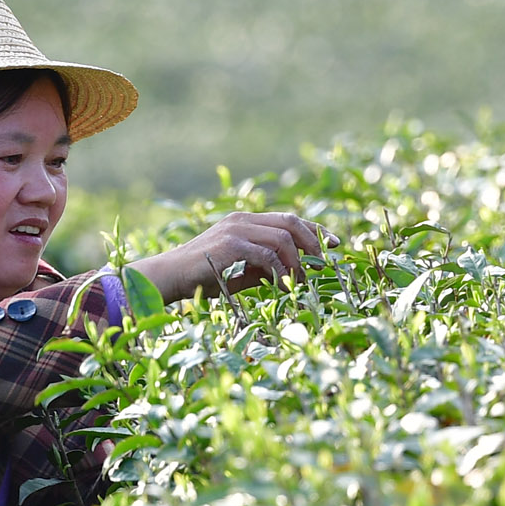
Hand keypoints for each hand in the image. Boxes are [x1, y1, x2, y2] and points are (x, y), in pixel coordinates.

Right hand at [133, 211, 324, 302]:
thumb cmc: (203, 276)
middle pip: (291, 223)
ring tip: (300, 283)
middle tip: (324, 265)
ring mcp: (236, 229)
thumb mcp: (240, 270)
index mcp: (245, 221)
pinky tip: (282, 285)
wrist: (169, 277)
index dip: (315, 231)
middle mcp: (243, 220)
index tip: (335, 244)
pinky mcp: (230, 244)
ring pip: (283, 238)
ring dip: (297, 262)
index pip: (288, 219)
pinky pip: (266, 255)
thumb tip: (291, 274)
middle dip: (314, 243)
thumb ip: (264, 266)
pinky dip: (279, 271)